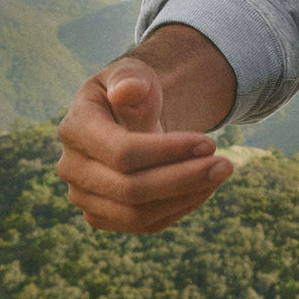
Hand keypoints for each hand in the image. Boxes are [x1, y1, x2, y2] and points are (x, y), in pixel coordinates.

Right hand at [56, 59, 233, 233]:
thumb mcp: (133, 73)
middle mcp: (71, 168)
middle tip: (226, 165)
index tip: (210, 142)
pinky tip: (205, 187)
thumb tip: (130, 90)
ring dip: (185, 197)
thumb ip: (130, 78)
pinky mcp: (103, 216)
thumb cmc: (133, 91)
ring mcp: (84, 197)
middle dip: (183, 179)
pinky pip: (144, 224)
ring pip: (137, 214)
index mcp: (75, 128)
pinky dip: (179, 208)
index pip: (122, 152)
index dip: (168, 152)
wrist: (127, 116)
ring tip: (220, 173)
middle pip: (130, 190)